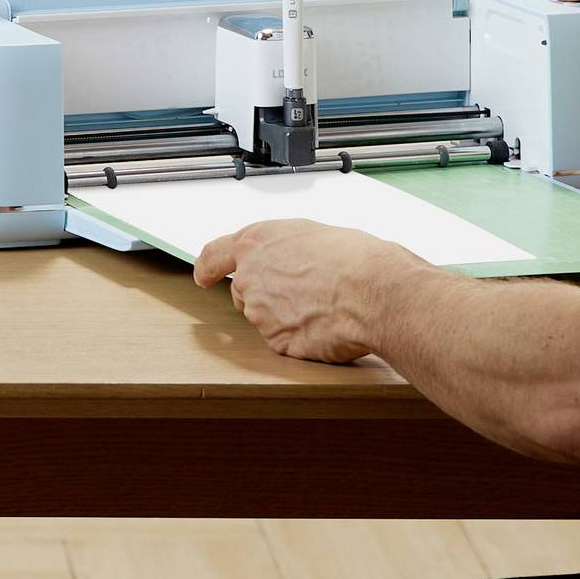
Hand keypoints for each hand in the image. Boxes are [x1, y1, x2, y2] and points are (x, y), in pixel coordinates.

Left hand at [191, 220, 415, 363]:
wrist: (375, 292)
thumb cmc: (355, 259)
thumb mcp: (312, 234)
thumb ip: (284, 247)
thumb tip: (286, 259)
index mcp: (255, 243)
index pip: (213, 256)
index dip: (207, 268)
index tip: (204, 275)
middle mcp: (250, 278)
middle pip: (243, 292)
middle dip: (265, 294)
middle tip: (303, 290)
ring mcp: (261, 314)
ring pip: (266, 318)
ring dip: (286, 315)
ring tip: (324, 304)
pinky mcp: (277, 343)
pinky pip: (285, 340)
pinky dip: (301, 336)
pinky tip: (325, 324)